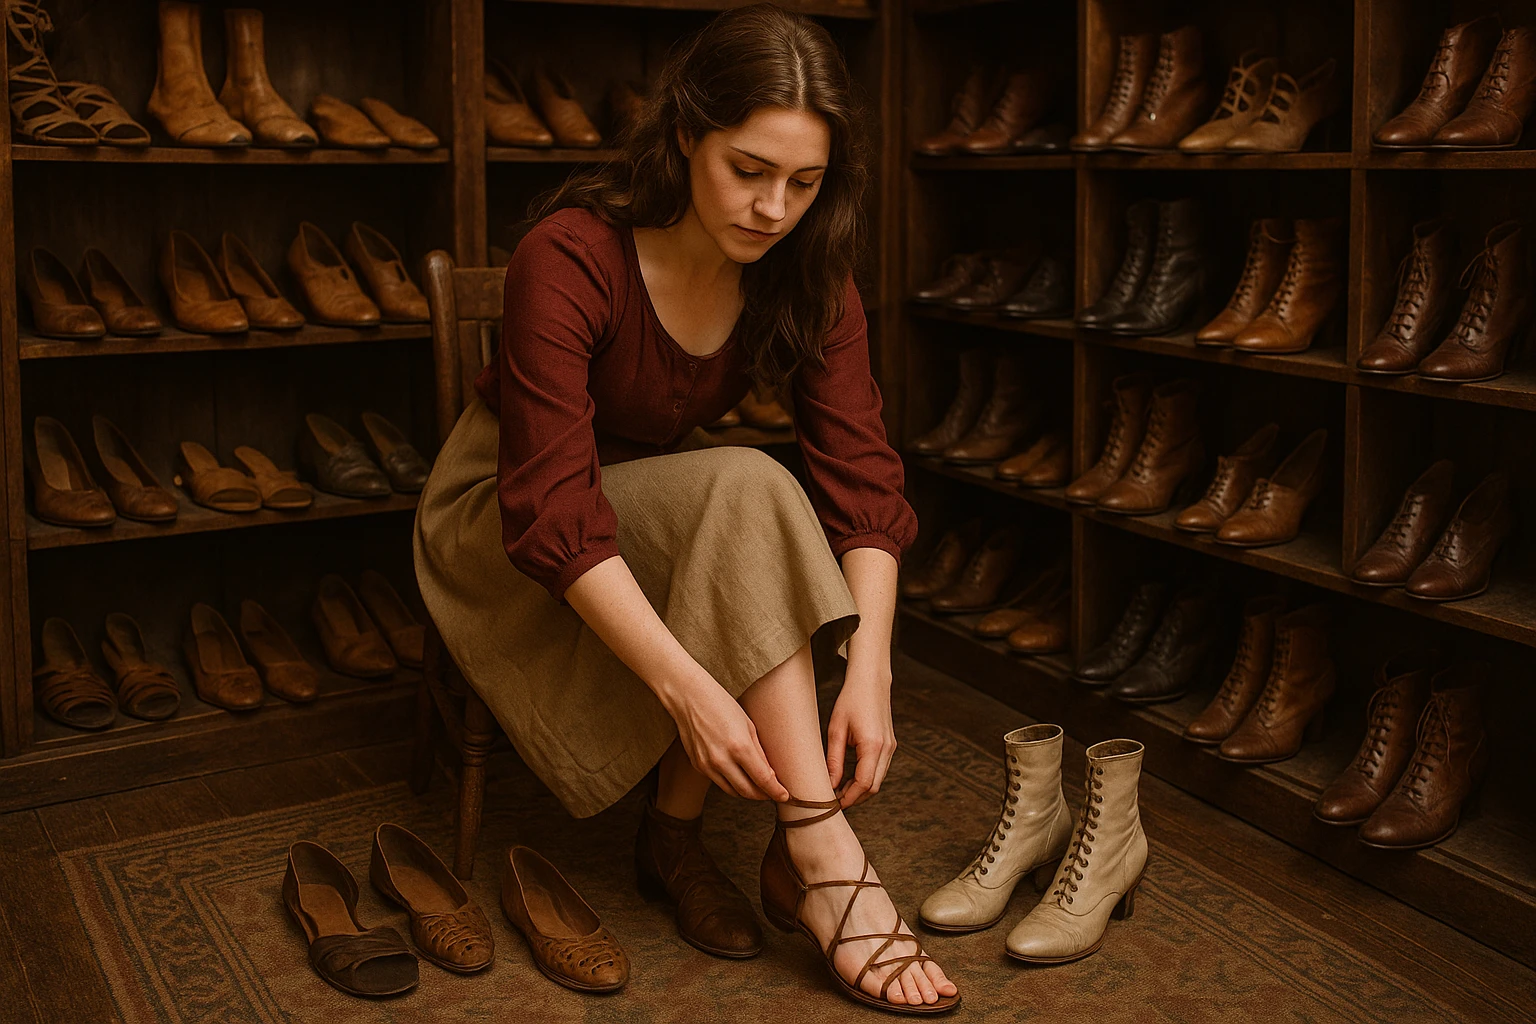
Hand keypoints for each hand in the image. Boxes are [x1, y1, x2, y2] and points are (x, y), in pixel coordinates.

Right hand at [669, 678, 788, 802]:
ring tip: (757, 786)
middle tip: (772, 792)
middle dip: (763, 795)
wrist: (689, 697)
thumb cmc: (722, 705)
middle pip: (748, 791)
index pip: (763, 780)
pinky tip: (737, 775)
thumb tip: (770, 775)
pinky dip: (731, 783)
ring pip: (732, 791)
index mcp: (739, 747)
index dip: (776, 791)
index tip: (785, 796)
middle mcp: (722, 760)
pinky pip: (718, 781)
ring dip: (747, 792)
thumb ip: (759, 753)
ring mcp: (707, 765)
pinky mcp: (698, 765)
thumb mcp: (748, 725)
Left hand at [826, 675, 895, 807]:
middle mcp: (886, 749)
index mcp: (873, 745)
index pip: (864, 784)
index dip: (849, 798)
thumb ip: (833, 760)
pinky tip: (850, 777)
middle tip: (834, 801)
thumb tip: (829, 784)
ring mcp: (891, 747)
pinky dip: (866, 778)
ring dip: (860, 789)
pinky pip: (880, 769)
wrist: (870, 680)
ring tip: (839, 790)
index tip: (833, 804)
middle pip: (873, 787)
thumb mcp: (836, 730)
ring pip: (878, 780)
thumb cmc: (851, 700)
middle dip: (854, 798)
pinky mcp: (890, 745)